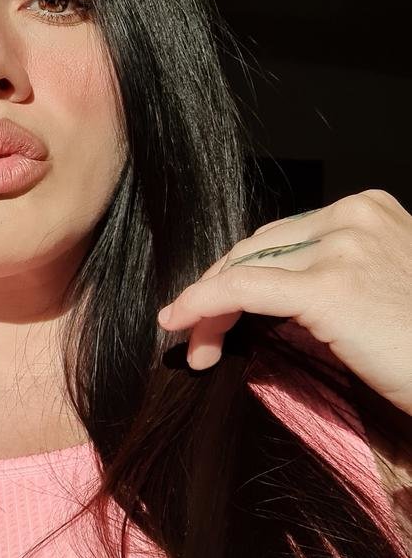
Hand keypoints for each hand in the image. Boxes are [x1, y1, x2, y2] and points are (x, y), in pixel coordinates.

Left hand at [157, 189, 411, 417]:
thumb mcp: (377, 292)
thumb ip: (330, 278)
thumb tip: (266, 301)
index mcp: (367, 210)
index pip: (279, 237)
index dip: (237, 274)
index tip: (212, 310)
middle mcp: (354, 216)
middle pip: (257, 248)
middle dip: (217, 291)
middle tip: (196, 334)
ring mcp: (343, 246)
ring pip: (245, 268)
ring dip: (207, 307)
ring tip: (194, 346)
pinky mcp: (330, 286)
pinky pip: (243, 289)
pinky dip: (202, 304)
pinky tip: (180, 321)